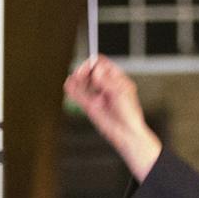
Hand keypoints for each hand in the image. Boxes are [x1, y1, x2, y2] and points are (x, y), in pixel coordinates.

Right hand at [64, 55, 162, 179]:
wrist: (126, 133)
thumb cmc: (130, 115)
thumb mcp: (120, 93)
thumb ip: (107, 81)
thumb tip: (96, 70)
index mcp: (117, 80)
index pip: (103, 65)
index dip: (95, 64)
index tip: (90, 67)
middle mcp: (107, 87)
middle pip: (92, 72)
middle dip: (85, 70)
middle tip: (80, 73)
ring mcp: (98, 96)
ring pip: (85, 83)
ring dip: (78, 78)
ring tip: (74, 77)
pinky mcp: (91, 106)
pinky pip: (80, 95)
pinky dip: (73, 89)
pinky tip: (68, 84)